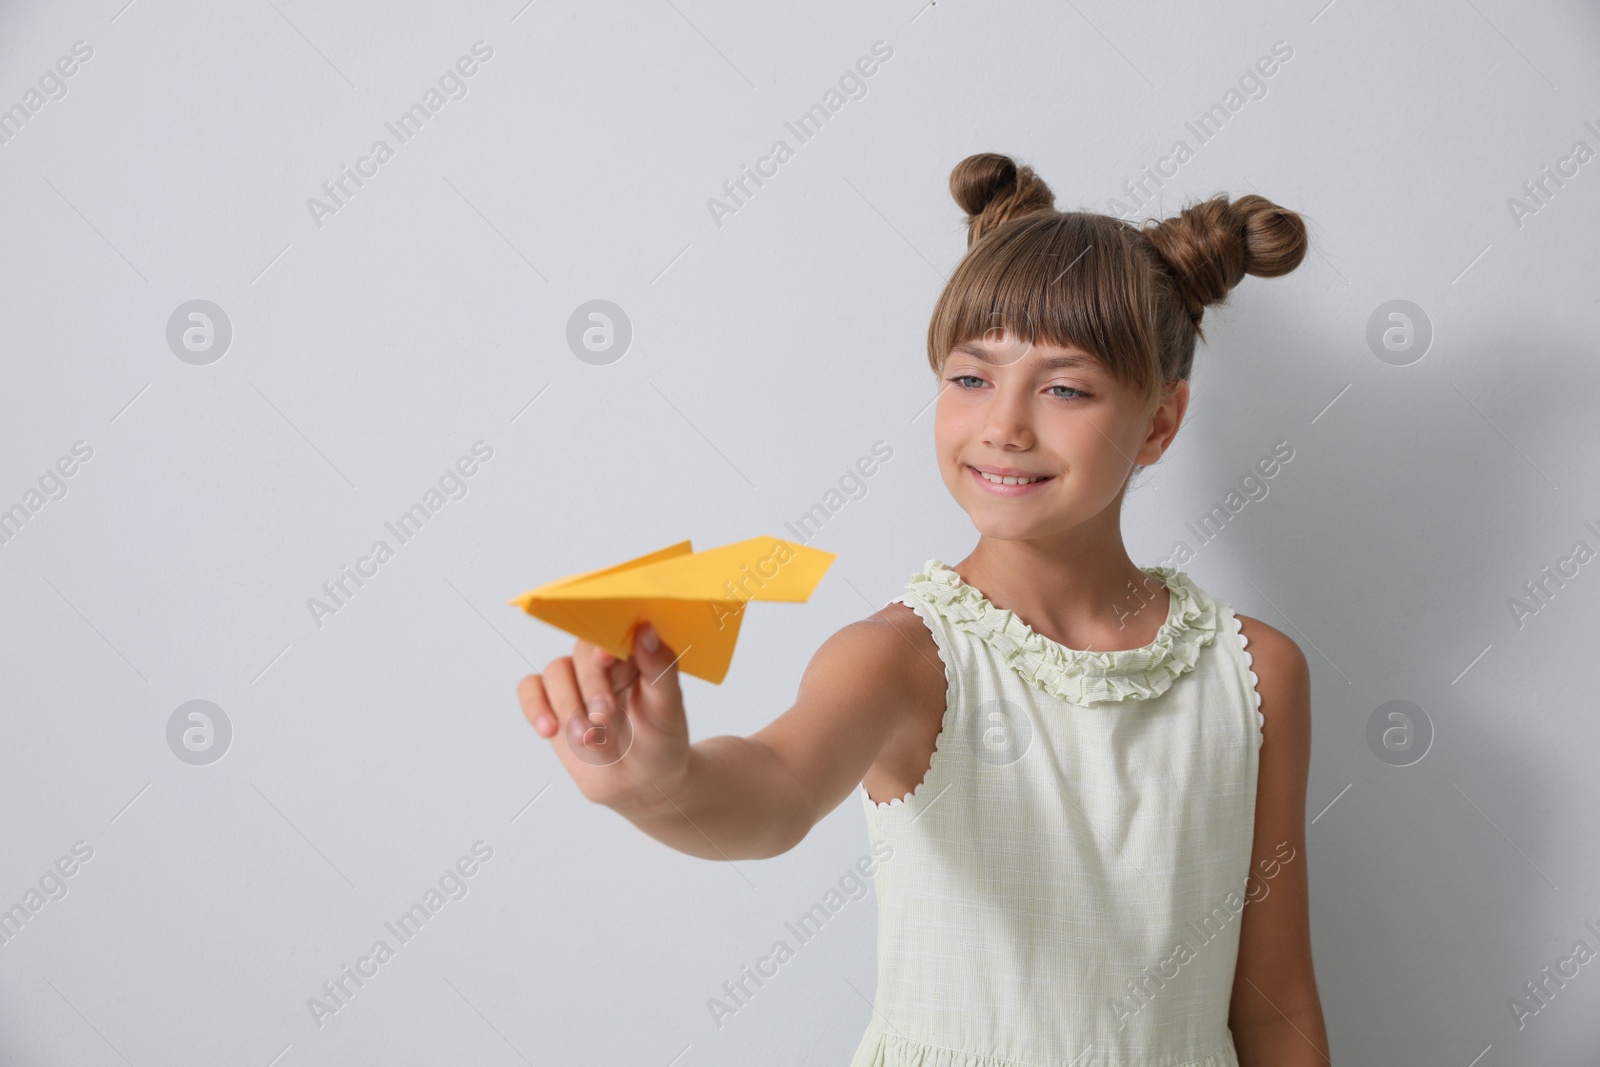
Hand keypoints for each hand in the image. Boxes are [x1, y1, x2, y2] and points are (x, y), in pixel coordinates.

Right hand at [517, 622, 689, 810]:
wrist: (641, 782)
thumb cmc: (660, 740)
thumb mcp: (668, 706)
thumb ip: (660, 667)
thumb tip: (646, 629)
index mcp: (633, 654)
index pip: (614, 632)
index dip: (605, 642)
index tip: (606, 658)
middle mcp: (600, 663)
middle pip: (581, 653)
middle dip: (590, 686)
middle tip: (604, 717)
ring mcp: (574, 682)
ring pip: (555, 673)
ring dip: (569, 707)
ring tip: (590, 740)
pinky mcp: (552, 704)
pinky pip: (530, 689)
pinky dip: (534, 706)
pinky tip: (548, 729)